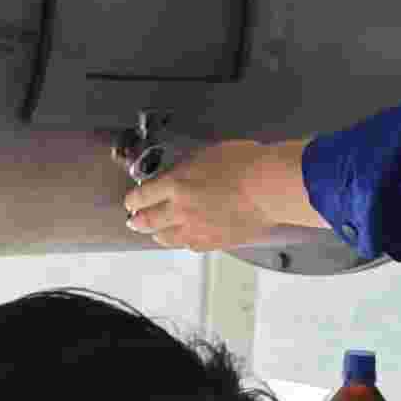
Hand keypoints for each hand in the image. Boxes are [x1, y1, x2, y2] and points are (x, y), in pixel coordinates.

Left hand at [124, 139, 313, 250]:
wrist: (270, 187)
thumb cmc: (247, 164)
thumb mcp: (207, 153)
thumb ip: (186, 167)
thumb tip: (177, 174)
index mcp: (175, 184)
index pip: (141, 195)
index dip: (132, 200)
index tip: (131, 201)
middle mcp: (180, 210)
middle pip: (147, 221)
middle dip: (137, 221)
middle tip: (134, 221)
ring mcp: (196, 229)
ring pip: (166, 238)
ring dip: (158, 234)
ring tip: (156, 233)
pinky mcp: (214, 242)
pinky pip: (190, 246)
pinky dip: (184, 242)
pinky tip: (185, 239)